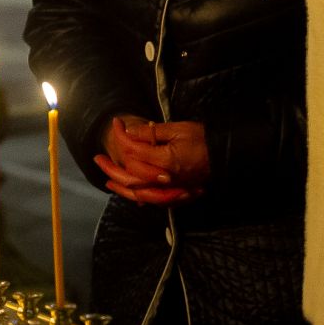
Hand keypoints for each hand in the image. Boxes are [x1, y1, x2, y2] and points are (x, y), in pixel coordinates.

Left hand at [93, 114, 208, 205]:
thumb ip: (152, 133)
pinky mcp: (177, 195)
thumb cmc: (204, 140)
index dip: (121, 137)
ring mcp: (171, 191)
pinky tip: (130, 191)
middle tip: (98, 158)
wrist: (226, 156)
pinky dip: (138, 196)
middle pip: (130, 179)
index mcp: (165, 163)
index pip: (133, 152)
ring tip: (108, 179)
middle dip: (111, 168)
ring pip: (139, 194)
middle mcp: (166, 181)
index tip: (116, 124)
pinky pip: (153, 200)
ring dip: (121, 187)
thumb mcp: (179, 129)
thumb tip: (130, 132)